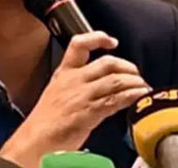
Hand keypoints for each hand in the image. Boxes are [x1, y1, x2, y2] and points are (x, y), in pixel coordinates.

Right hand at [0, 31, 149, 167]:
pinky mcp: (90, 110)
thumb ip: (76, 86)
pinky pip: (117, 98)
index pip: (79, 44)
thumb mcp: (57, 94)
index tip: (111, 41)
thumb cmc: (45, 122)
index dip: (97, 38)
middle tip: (135, 74)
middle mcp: (74, 80)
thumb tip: (98, 86)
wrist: (35, 140)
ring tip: (142, 86)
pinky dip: (132, 95)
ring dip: (134, 82)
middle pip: (107, 63)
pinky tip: (139, 96)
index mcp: (63, 73)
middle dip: (127, 66)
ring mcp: (82, 94)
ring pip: (115, 80)